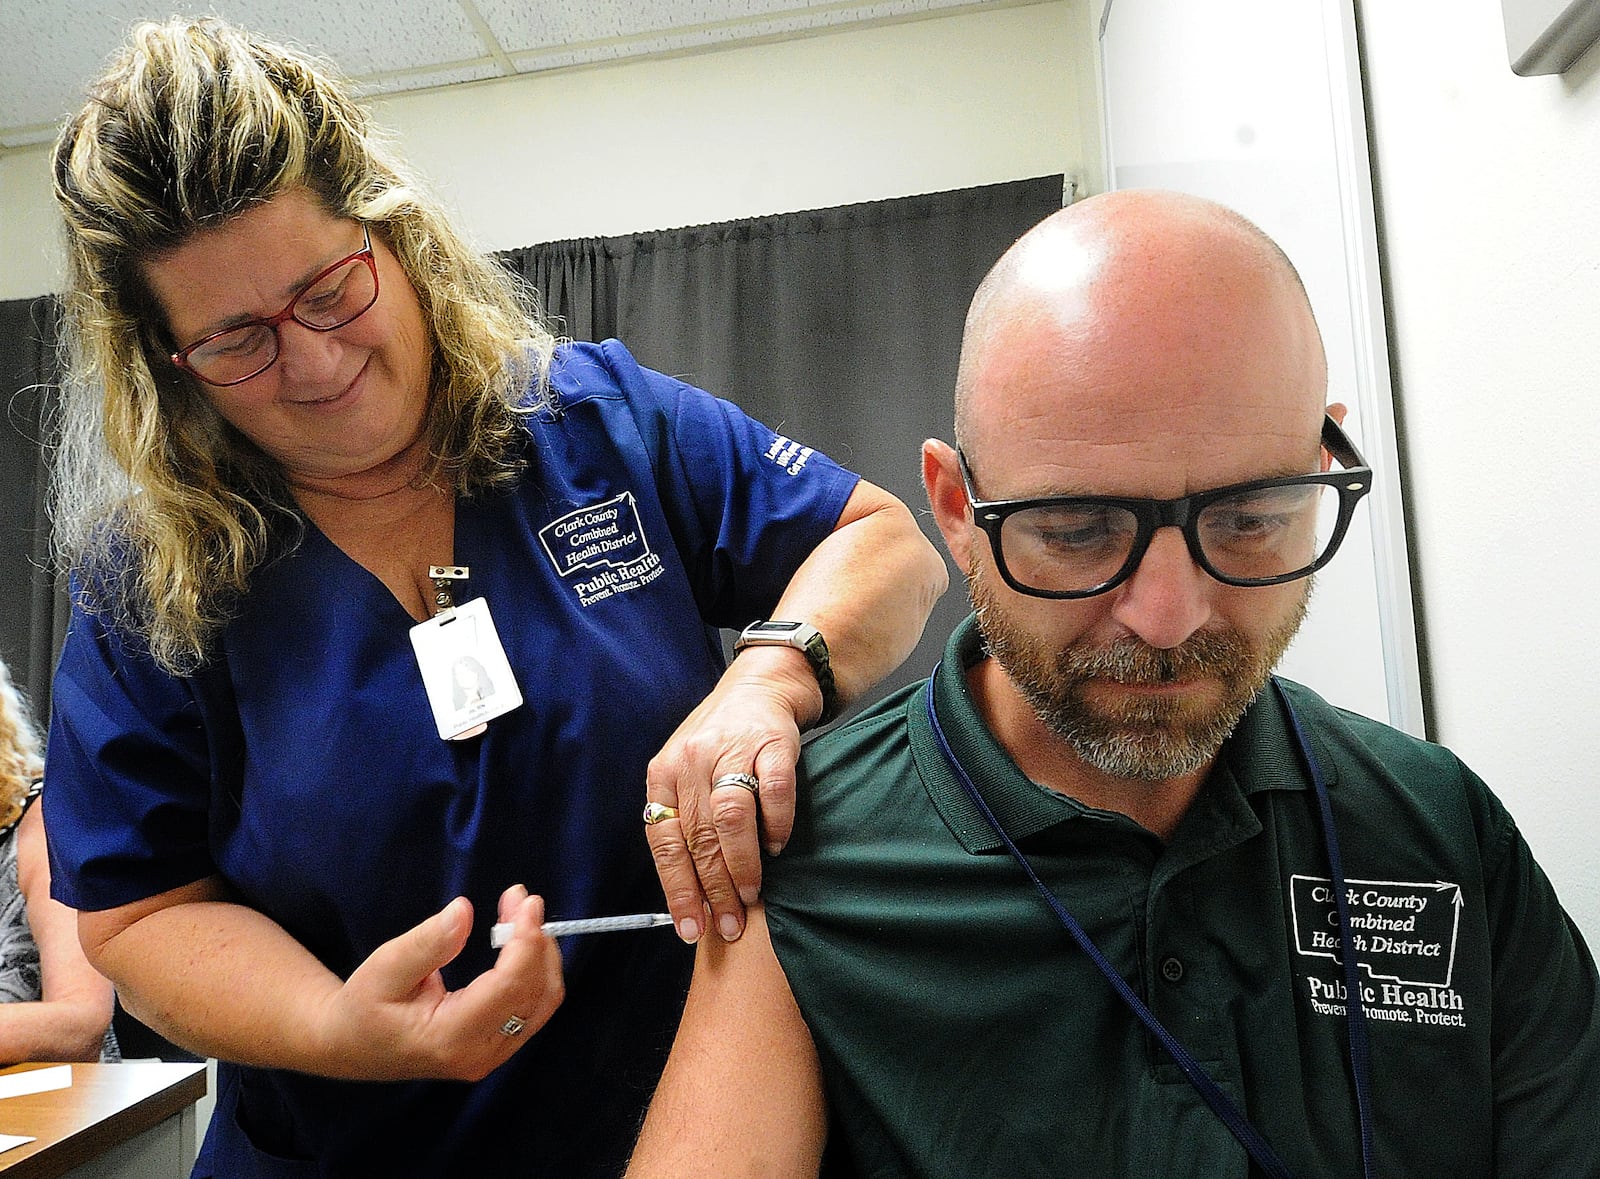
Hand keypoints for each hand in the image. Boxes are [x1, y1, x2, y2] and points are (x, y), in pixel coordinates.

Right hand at [319, 886, 564, 1080]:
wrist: (354, 1046)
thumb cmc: (365, 1007)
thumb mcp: (384, 968)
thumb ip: (427, 943)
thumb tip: (464, 910)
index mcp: (451, 1039)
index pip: (510, 988)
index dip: (526, 941)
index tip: (526, 900)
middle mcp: (481, 1054)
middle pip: (537, 994)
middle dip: (536, 940)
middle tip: (519, 898)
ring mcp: (494, 1055)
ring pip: (544, 1001)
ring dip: (541, 952)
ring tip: (520, 913)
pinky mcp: (498, 1045)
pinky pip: (535, 1006)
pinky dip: (536, 968)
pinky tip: (520, 940)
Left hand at [643, 648, 817, 943]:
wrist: (761, 684)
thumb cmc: (720, 741)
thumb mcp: (686, 772)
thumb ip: (685, 821)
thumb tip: (692, 894)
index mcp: (664, 773)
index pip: (664, 842)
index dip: (677, 889)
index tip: (691, 927)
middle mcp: (692, 760)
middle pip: (699, 836)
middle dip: (713, 890)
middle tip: (728, 925)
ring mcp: (733, 749)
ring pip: (731, 817)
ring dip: (741, 864)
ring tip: (751, 896)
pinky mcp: (773, 742)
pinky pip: (774, 791)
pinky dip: (776, 824)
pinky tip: (776, 848)